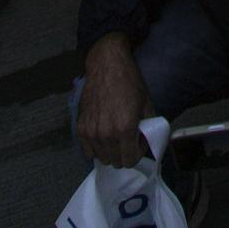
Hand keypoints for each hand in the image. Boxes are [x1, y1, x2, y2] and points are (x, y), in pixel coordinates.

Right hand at [76, 34, 151, 169]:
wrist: (107, 65)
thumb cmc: (129, 82)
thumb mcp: (146, 103)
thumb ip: (148, 126)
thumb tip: (147, 141)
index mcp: (125, 129)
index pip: (130, 160)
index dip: (137, 153)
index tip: (138, 142)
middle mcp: (107, 134)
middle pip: (116, 162)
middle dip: (125, 153)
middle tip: (128, 139)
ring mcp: (91, 132)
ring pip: (102, 158)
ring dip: (111, 151)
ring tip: (116, 136)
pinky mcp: (80, 128)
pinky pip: (88, 151)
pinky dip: (96, 147)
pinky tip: (103, 135)